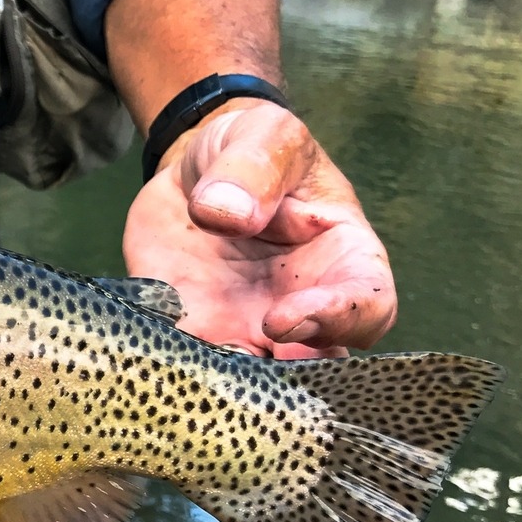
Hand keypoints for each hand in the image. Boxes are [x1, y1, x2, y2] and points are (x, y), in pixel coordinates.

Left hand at [122, 101, 396, 358]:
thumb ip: (253, 169)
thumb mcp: (264, 136)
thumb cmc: (253, 151)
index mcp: (343, 259)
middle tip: (240, 363)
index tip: (283, 317)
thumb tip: (225, 213)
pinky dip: (176, 368)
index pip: (368, 307)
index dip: (337, 321)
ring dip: (227, 384)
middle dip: (283, 376)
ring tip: (195, 375)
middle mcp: (303, 306)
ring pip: (252, 379)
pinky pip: (188, 361)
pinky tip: (154, 361)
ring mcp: (248, 326)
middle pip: (315, 364)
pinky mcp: (194, 329)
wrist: (195, 170)